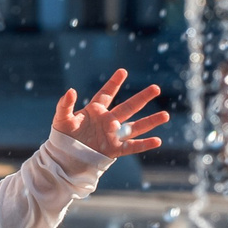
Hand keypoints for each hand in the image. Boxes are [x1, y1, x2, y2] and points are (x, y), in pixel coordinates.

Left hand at [51, 68, 167, 155]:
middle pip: (128, 107)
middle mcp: (108, 121)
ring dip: (150, 121)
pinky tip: (157, 140)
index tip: (123, 71)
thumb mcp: (61, 118)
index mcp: (95, 111)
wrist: (64, 156)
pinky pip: (132, 146)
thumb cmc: (63, 136)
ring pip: (135, 126)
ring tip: (166, 115)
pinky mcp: (114, 150)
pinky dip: (144, 144)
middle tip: (156, 88)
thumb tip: (71, 91)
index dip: (114, 83)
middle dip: (142, 98)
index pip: (107, 94)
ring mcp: (113, 135)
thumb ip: (65, 104)